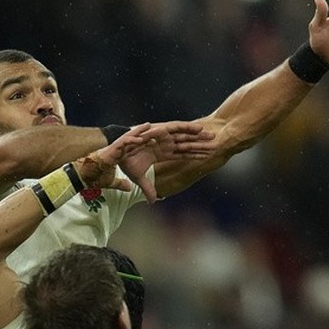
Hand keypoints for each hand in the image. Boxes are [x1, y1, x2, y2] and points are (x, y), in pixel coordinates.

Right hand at [92, 121, 216, 202]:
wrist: (112, 153)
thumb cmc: (124, 163)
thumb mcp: (138, 178)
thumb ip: (148, 188)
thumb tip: (154, 201)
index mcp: (161, 153)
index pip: (182, 154)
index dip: (195, 155)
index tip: (209, 155)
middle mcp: (163, 143)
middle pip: (185, 143)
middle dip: (200, 142)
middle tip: (216, 141)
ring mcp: (160, 136)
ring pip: (182, 134)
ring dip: (195, 133)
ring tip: (209, 132)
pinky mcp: (154, 130)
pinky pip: (172, 127)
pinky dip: (183, 127)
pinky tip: (196, 127)